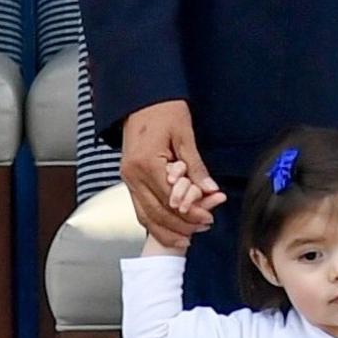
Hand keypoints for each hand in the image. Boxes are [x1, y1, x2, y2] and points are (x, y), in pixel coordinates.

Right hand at [121, 99, 221, 249]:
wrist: (140, 97)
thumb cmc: (163, 110)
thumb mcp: (184, 135)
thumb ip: (196, 166)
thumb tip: (210, 190)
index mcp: (146, 164)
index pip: (171, 200)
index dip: (190, 213)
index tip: (208, 219)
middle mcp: (132, 176)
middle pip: (157, 213)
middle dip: (180, 226)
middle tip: (201, 231)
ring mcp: (127, 178)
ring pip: (144, 215)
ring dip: (165, 229)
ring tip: (185, 239)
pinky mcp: (128, 178)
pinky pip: (139, 207)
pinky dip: (152, 221)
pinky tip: (166, 228)